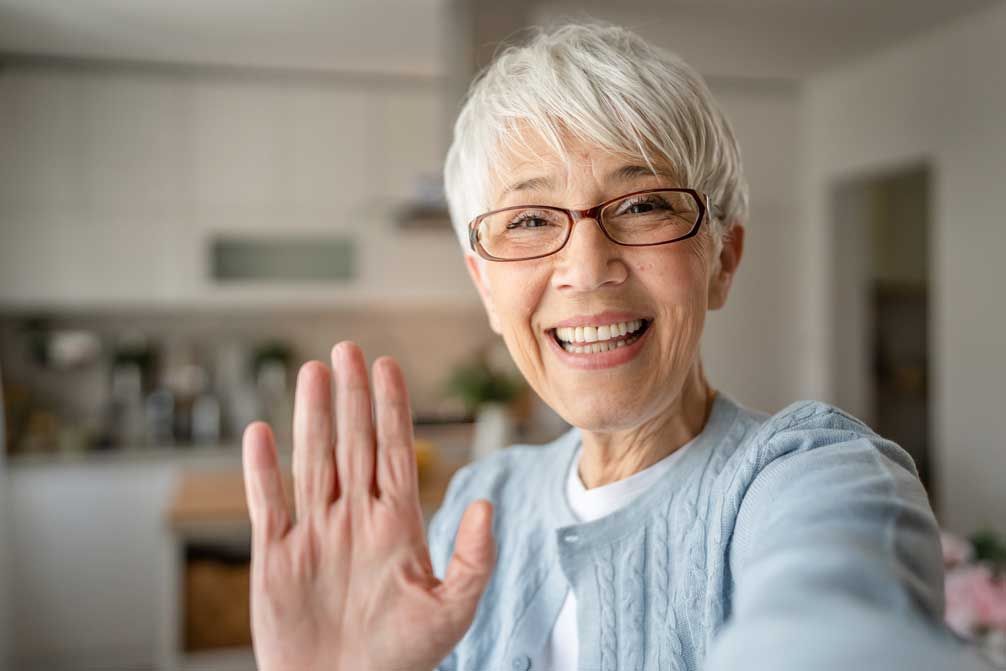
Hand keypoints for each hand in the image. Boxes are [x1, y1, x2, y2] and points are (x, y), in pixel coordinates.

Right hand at [242, 341, 494, 670]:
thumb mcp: (452, 610)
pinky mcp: (277, 558)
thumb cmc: (401, 660)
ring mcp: (315, 534)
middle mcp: (355, 518)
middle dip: (352, 396)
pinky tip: (260, 433)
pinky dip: (261, 470)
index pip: (394, 450)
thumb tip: (485, 503)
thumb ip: (474, 557)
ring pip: (312, 461)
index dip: (392, 407)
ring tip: (312, 373)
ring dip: (312, 417)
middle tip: (347, 349)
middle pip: (352, 443)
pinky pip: (268, 504)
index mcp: (397, 524)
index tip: (388, 365)